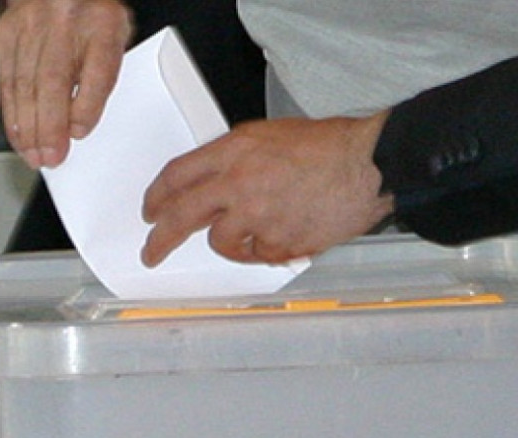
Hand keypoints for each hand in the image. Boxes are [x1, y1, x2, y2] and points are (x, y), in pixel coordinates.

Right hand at [0, 0, 131, 167]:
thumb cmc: (91, 19)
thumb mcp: (115, 40)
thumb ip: (104, 77)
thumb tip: (82, 122)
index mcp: (102, 24)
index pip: (96, 68)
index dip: (86, 105)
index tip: (79, 133)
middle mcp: (64, 22)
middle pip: (54, 80)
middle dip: (50, 126)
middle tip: (50, 158)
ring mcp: (30, 27)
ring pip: (25, 84)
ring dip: (28, 126)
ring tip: (33, 154)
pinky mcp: (5, 36)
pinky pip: (6, 80)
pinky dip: (11, 113)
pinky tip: (17, 135)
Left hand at [141, 113, 395, 266]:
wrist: (366, 165)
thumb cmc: (326, 147)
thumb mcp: (268, 136)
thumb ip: (232, 159)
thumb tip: (210, 186)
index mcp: (233, 151)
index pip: (176, 175)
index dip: (157, 196)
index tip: (151, 209)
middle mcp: (238, 183)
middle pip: (181, 216)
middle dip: (160, 238)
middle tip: (151, 251)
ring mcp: (257, 216)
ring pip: (220, 243)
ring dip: (232, 242)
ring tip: (257, 230)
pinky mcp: (278, 243)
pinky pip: (257, 256)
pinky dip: (265, 250)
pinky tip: (285, 233)